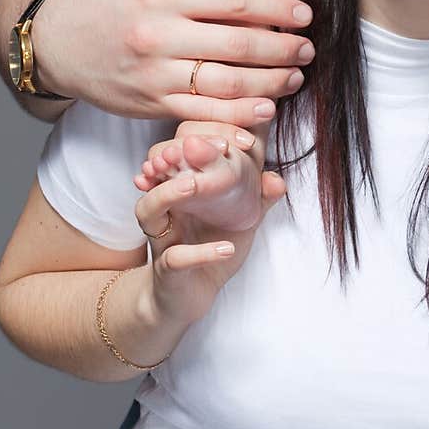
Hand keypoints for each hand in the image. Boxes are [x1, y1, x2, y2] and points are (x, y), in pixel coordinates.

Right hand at [33, 0, 313, 123]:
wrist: (52, 43)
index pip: (232, 3)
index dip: (276, 9)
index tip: (305, 14)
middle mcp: (158, 38)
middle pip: (236, 46)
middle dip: (281, 48)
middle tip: (310, 47)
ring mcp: (154, 76)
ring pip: (224, 85)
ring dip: (269, 84)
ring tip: (296, 76)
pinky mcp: (151, 104)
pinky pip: (202, 114)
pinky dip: (237, 116)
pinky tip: (266, 109)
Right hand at [134, 143, 284, 327]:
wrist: (190, 295)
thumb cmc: (213, 243)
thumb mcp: (241, 217)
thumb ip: (259, 196)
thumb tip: (278, 179)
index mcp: (185, 182)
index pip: (184, 144)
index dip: (207, 133)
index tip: (241, 133)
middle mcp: (167, 203)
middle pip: (158, 164)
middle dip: (179, 151)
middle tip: (213, 146)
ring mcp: (164, 235)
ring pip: (149, 208)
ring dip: (170, 193)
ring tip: (194, 185)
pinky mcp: (167, 268)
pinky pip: (175, 258)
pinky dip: (201, 253)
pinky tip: (225, 248)